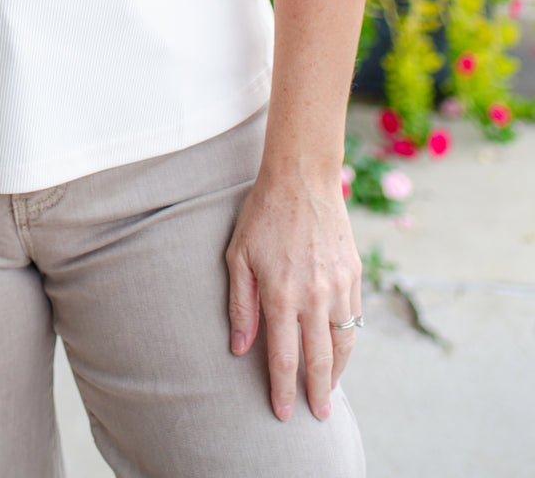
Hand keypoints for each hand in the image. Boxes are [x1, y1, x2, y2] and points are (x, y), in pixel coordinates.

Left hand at [226, 172, 361, 421]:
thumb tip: (240, 348)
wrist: (302, 177)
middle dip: (317, 393)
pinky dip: (348, 340)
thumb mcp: (238, 256)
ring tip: (328, 388)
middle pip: (319, 360)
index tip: (283, 413)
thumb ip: (241, 305)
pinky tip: (339, 349)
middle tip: (318, 415)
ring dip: (336, 371)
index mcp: (281, 295)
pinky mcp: (354, 273)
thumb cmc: (262, 214)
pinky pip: (354, 318)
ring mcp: (338, 286)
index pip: (284, 359)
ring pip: (343, 344)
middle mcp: (314, 296)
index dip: (283, 390)